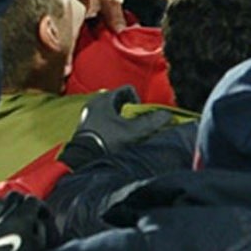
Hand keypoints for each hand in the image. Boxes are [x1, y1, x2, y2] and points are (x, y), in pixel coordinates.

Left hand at [0, 192, 55, 250]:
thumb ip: (41, 231)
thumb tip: (37, 220)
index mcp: (21, 221)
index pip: (31, 201)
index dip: (40, 207)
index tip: (42, 215)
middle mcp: (1, 217)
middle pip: (13, 197)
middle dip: (22, 203)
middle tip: (27, 214)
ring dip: (5, 208)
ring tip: (9, 219)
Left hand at [58, 86, 176, 169]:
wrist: (83, 160)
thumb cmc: (107, 141)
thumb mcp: (133, 131)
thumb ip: (151, 121)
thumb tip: (167, 115)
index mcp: (104, 98)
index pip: (128, 90)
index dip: (138, 102)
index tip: (139, 117)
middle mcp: (94, 103)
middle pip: (120, 102)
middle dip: (129, 113)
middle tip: (134, 126)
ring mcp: (88, 115)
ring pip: (111, 113)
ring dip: (120, 121)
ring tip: (125, 135)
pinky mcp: (85, 127)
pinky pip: (103, 122)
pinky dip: (111, 128)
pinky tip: (114, 140)